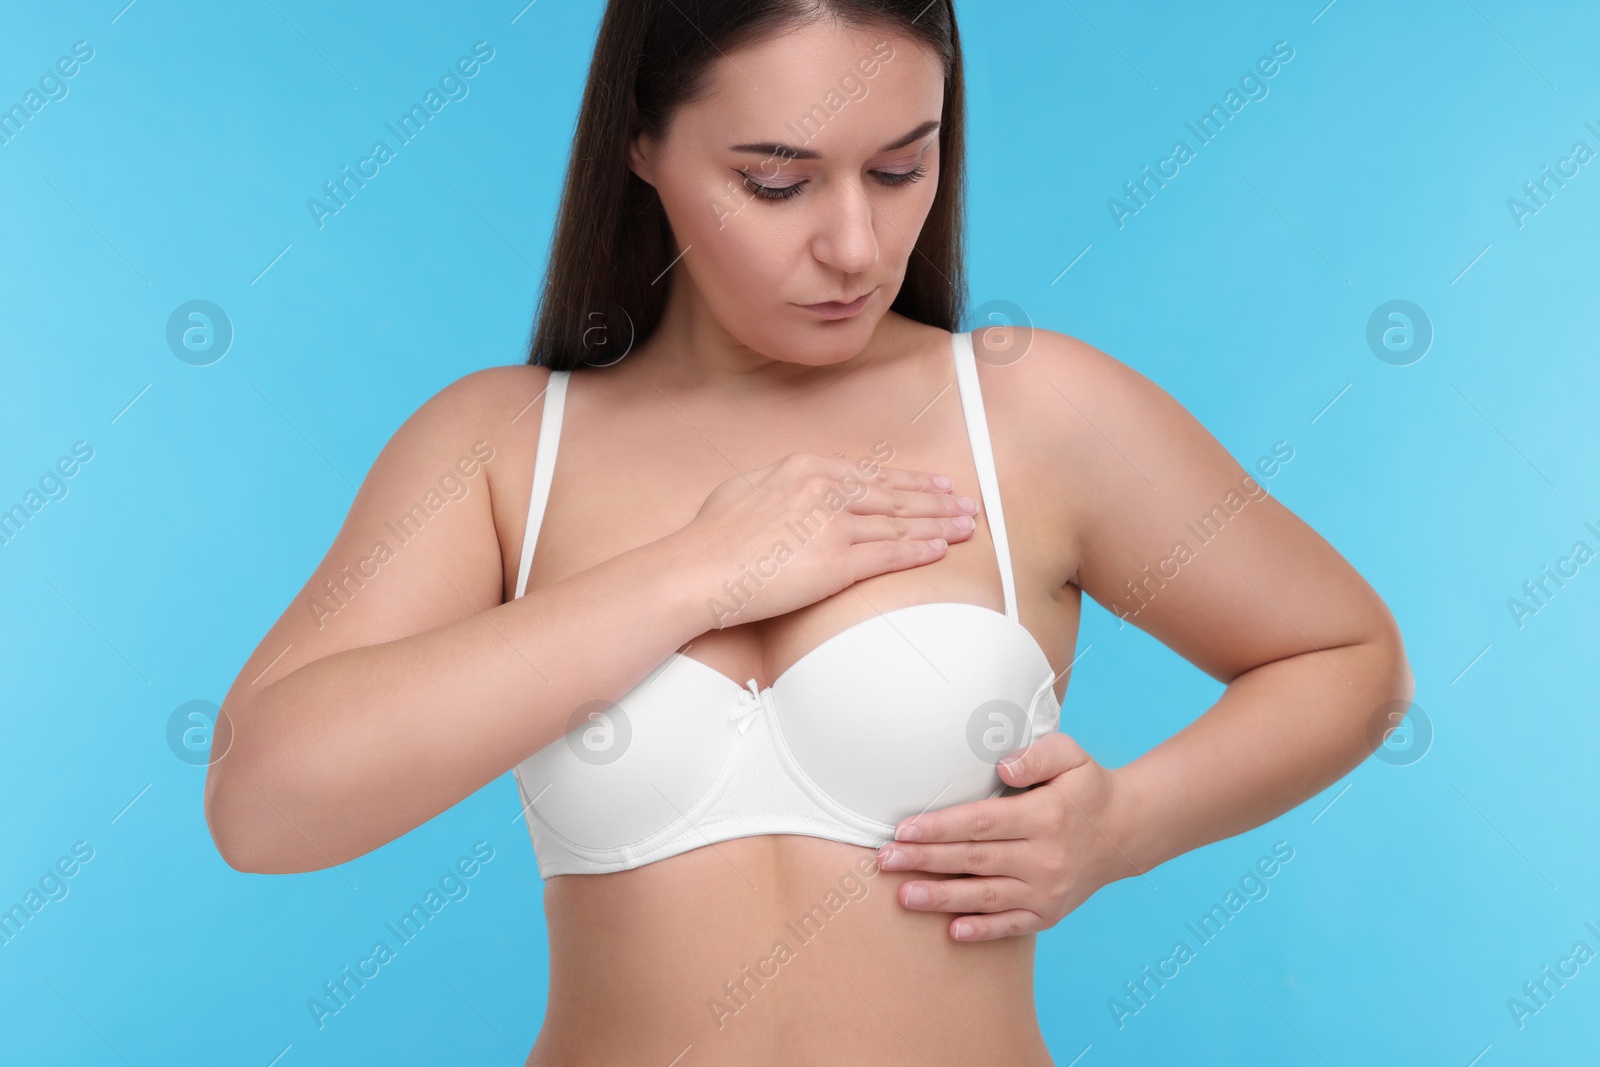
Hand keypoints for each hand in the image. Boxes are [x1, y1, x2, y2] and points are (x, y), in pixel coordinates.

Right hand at [669, 452, 979, 627]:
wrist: (698, 569)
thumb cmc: (712, 536)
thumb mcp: (747, 489)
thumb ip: (782, 486)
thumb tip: (794, 490)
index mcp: (806, 467)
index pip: (871, 475)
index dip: (909, 481)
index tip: (934, 484)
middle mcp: (826, 489)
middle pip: (894, 496)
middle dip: (936, 501)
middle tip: (965, 504)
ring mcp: (834, 525)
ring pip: (900, 524)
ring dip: (938, 525)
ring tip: (965, 527)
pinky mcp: (838, 562)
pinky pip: (890, 555)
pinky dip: (920, 551)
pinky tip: (941, 550)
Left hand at [874, 732, 1139, 940]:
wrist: (1127, 831)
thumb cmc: (1087, 788)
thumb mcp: (1071, 756)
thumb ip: (1037, 755)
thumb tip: (1002, 768)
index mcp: (1044, 816)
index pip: (982, 823)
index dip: (940, 827)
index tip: (904, 829)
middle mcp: (1045, 857)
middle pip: (975, 860)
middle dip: (925, 861)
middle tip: (885, 860)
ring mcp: (1047, 890)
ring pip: (986, 896)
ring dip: (942, 898)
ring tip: (904, 897)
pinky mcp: (1050, 913)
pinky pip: (1011, 926)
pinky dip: (982, 930)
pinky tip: (952, 931)